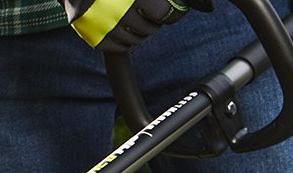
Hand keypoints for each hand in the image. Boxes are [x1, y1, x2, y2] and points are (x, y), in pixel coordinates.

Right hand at [63, 0, 212, 52]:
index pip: (167, 13)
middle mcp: (123, 13)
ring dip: (141, 34)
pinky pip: (119, 48)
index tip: (174, 12)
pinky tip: (124, 33)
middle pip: (152, 29)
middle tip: (149, 15)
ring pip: (136, 41)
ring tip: (136, 23)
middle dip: (154, 23)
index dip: (174, 13)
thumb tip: (197, 4)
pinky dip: (124, 43)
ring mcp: (108, 27)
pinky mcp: (96, 37)